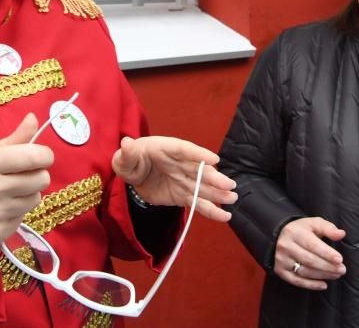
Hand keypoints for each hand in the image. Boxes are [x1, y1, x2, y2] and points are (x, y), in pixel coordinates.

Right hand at [0, 113, 53, 250]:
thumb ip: (12, 139)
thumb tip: (34, 118)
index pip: (36, 157)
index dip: (43, 155)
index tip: (38, 156)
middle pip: (42, 179)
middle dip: (35, 175)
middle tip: (20, 176)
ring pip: (35, 199)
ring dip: (26, 195)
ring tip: (6, 194)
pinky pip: (22, 219)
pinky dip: (14, 214)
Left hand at [112, 136, 237, 222]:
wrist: (134, 175)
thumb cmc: (130, 160)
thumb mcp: (125, 158)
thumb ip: (127, 153)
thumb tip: (126, 143)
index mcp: (166, 148)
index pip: (185, 150)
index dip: (199, 154)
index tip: (215, 159)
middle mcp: (180, 163)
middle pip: (199, 170)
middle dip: (214, 177)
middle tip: (229, 184)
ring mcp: (183, 180)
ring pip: (203, 187)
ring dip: (218, 193)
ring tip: (233, 198)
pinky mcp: (183, 195)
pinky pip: (198, 203)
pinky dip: (211, 210)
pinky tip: (225, 215)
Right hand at [274, 217, 346, 290]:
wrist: (279, 236)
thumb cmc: (301, 230)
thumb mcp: (314, 223)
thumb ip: (328, 228)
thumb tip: (341, 234)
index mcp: (294, 232)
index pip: (312, 245)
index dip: (327, 253)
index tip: (339, 259)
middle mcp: (286, 246)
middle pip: (309, 260)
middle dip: (328, 266)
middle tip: (342, 270)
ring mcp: (282, 259)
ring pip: (304, 271)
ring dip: (322, 275)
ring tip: (336, 275)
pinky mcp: (280, 270)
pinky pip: (297, 281)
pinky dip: (311, 285)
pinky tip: (323, 285)